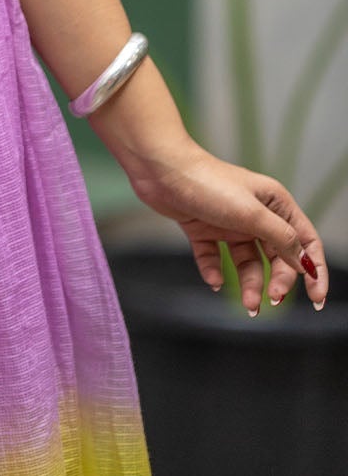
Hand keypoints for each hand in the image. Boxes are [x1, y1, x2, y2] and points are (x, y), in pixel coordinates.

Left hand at [127, 141, 327, 314]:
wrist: (160, 169)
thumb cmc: (208, 184)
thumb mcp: (252, 214)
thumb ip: (281, 238)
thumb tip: (305, 262)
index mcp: (275, 203)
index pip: (304, 240)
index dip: (314, 269)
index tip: (316, 299)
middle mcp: (255, 213)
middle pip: (277, 255)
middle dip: (278, 280)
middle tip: (270, 300)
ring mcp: (228, 222)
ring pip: (247, 261)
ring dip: (250, 284)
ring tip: (248, 306)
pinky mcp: (203, 228)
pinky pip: (214, 257)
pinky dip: (215, 271)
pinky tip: (214, 280)